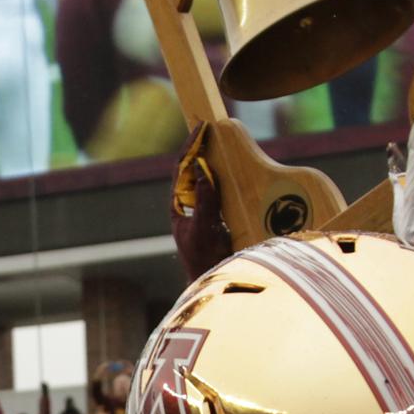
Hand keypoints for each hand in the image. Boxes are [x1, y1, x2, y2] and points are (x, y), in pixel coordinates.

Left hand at [170, 123, 236, 279]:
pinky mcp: (218, 218)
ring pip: (206, 180)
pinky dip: (226, 179)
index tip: (201, 128)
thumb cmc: (204, 261)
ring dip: (213, 162)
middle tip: (211, 128)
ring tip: (221, 142)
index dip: (190, 147)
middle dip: (201, 148)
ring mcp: (203, 212)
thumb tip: (202, 169)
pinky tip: (235, 170)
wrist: (215, 285)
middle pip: (192, 170)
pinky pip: (220, 192)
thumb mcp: (204, 229)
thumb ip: (205, 200)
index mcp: (178, 207)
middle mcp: (189, 207)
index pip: (181, 169)